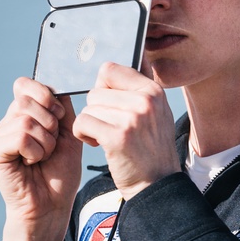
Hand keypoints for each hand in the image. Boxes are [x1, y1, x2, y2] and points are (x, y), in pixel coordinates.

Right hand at [0, 77, 83, 240]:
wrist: (53, 203)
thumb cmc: (61, 171)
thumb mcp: (70, 133)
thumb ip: (62, 107)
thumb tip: (54, 86)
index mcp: (27, 112)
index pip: (28, 84)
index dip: (48, 97)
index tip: (59, 119)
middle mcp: (10, 120)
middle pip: (29, 100)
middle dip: (51, 123)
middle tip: (52, 145)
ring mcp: (0, 134)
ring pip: (27, 120)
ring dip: (46, 141)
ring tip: (43, 156)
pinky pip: (20, 136)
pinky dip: (35, 151)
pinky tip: (32, 162)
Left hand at [73, 62, 178, 199]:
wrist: (157, 183)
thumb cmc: (151, 148)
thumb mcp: (156, 113)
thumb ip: (140, 87)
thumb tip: (132, 56)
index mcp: (153, 91)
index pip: (110, 70)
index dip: (103, 88)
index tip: (111, 105)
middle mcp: (146, 101)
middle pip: (95, 91)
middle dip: (97, 111)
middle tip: (113, 127)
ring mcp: (133, 118)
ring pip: (88, 108)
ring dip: (91, 125)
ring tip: (109, 138)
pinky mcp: (117, 136)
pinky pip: (83, 123)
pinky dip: (85, 136)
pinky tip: (100, 145)